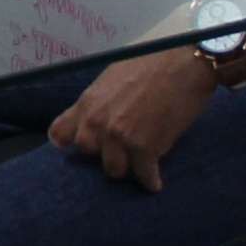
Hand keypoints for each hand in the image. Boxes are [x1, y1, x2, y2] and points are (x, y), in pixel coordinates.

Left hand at [50, 45, 216, 190]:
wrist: (186, 65)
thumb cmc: (152, 63)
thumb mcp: (113, 75)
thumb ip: (99, 99)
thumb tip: (94, 113)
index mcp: (88, 102)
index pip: (60, 133)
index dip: (68, 139)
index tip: (72, 145)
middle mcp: (99, 122)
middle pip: (87, 152)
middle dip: (101, 150)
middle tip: (117, 147)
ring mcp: (121, 137)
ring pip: (113, 169)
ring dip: (125, 167)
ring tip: (136, 163)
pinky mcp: (146, 149)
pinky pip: (143, 175)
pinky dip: (150, 180)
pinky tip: (154, 182)